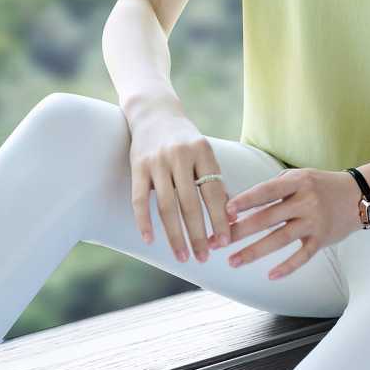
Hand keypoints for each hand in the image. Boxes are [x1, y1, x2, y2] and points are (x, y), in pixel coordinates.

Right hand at [127, 102, 232, 264]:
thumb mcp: (204, 152)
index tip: (224, 243)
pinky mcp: (138, 165)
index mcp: (203, 151)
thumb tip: (231, 215)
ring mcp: (157, 160)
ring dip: (175, 235)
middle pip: (190, 203)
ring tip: (183, 256)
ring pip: (167, 205)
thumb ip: (215, 179)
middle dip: (198, 234)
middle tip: (204, 258)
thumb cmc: (185, 138)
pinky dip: (144, 222)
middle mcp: (180, 154)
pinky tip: (150, 240)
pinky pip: (140, 199)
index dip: (219, 219)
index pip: (213, 191)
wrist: (154, 112)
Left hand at [223, 168, 362, 280]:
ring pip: (280, 238)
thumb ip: (275, 187)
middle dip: (240, 231)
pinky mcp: (322, 239)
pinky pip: (302, 256)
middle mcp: (306, 201)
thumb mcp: (301, 176)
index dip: (245, 201)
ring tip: (234, 261)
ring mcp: (314, 221)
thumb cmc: (321, 185)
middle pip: (267, 217)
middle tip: (218, 242)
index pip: (266, 191)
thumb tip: (243, 203)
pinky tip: (270, 275)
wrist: (358, 195)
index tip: (225, 212)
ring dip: (254, 251)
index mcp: (298, 181)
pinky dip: (287, 267)